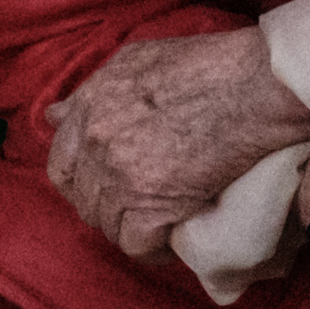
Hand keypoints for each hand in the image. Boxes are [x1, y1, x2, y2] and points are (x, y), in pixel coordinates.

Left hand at [44, 26, 309, 256]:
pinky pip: (136, 245)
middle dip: (110, 209)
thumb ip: (92, 90)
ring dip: (133, 230)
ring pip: (109, 227)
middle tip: (142, 208)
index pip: (61, 165)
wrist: (254, 87)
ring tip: (162, 224)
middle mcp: (98, 143)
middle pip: (86, 202)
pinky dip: (153, 249)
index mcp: (91, 108)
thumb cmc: (208, 66)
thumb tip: (55, 115)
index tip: (104, 189)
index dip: (81, 183)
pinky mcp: (152, 207)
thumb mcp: (138, 59)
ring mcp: (122, 177)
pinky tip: (171, 240)